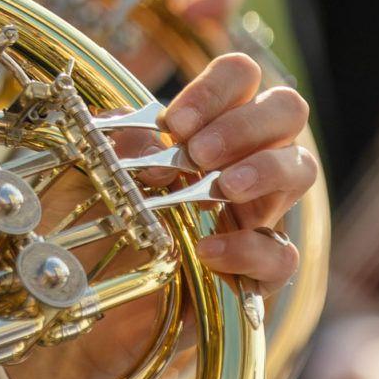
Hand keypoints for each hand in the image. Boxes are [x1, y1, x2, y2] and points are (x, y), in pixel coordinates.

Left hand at [10, 53, 314, 378]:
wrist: (79, 301)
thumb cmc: (85, 223)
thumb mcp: (86, 172)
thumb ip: (113, 142)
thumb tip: (136, 126)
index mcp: (202, 125)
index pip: (239, 77)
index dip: (217, 88)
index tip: (177, 122)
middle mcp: (238, 160)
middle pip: (287, 111)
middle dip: (249, 122)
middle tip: (200, 152)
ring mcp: (252, 214)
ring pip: (300, 172)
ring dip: (264, 170)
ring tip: (222, 186)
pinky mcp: (252, 273)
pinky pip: (281, 255)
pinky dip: (249, 248)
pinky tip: (209, 248)